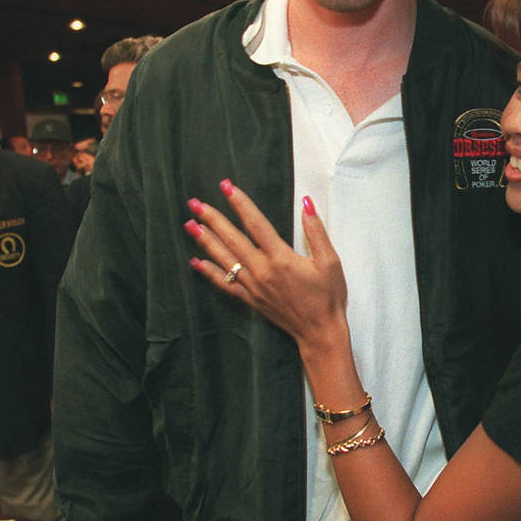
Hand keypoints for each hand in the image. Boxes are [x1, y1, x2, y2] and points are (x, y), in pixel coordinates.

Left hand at [184, 182, 348, 355]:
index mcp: (281, 258)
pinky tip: (196, 262)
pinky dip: (209, 272)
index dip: (240, 204)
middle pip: (232, 239)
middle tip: (195, 202)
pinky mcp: (250, 299)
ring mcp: (253, 286)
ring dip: (205, 241)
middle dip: (213, 219)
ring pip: (224, 259)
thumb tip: (306, 204)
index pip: (255, 224)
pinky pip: (224, 284)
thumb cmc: (328, 297)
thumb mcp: (330, 261)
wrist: (320, 332)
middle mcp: (262, 271)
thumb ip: (316, 231)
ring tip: (189, 224)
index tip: (227, 187)